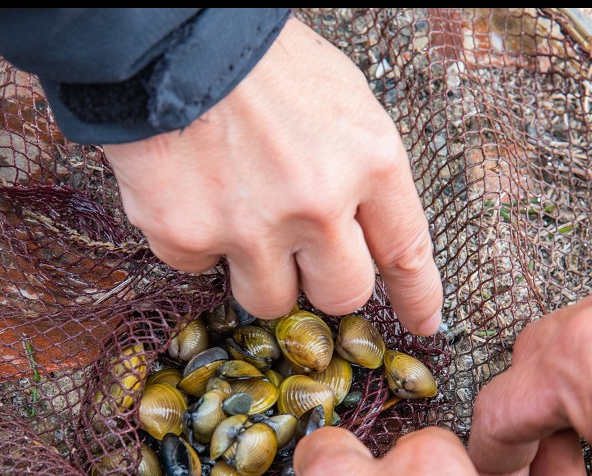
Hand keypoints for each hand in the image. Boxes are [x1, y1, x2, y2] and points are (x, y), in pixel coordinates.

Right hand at [102, 18, 442, 334]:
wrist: (167, 36)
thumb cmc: (259, 62)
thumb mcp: (341, 100)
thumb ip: (361, 172)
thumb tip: (365, 232)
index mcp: (368, 160)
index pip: (406, 250)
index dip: (418, 297)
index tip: (424, 324)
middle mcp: (318, 203)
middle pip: (342, 295)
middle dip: (323, 283)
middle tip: (298, 254)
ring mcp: (251, 226)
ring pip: (270, 301)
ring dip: (258, 271)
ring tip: (237, 213)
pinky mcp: (187, 235)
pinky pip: (199, 268)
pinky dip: (195, 240)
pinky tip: (190, 190)